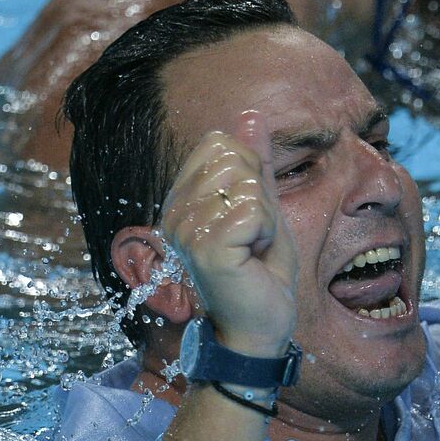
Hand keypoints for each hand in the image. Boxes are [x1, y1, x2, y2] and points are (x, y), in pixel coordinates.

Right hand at [161, 110, 297, 356]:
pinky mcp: (204, 246)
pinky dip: (267, 232)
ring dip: (266, 217)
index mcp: (181, 198)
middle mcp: (173, 210)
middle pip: (233, 157)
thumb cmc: (261, 271)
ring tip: (253, 247)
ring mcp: (184, 228)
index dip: (250, 174)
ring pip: (247, 183)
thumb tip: (250, 115)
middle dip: (261, 196)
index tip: (250, 218)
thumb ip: (255, 163)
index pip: (219, 143)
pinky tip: (253, 258)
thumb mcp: (265, 206)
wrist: (261, 325)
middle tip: (255, 236)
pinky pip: (253, 210)